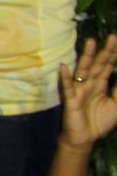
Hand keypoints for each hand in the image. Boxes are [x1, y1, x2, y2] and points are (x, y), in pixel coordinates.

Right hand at [61, 37, 116, 151]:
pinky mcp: (71, 100)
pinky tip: (64, 67)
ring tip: (91, 42)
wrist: (85, 138)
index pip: (108, 66)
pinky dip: (65, 77)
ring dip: (86, 57)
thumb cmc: (99, 121)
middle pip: (99, 64)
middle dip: (105, 51)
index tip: (116, 40)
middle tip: (112, 37)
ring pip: (84, 71)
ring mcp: (79, 90)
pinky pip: (68, 87)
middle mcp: (90, 83)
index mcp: (100, 84)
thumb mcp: (116, 105)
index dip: (113, 54)